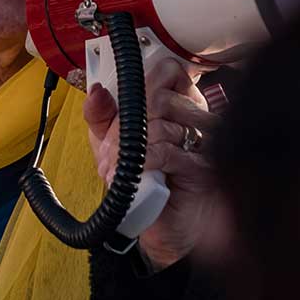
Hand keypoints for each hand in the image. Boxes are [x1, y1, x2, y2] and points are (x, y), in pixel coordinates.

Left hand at [83, 58, 219, 271]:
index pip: (169, 72)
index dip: (142, 86)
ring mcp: (203, 142)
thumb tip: (96, 90)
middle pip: (158, 99)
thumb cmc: (145, 182)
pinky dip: (142, 162)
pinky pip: (168, 151)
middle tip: (108, 151)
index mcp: (180, 105)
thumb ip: (102, 116)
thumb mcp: (113, 145)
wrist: (161, 228)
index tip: (123, 110)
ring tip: (115, 169)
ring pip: (160, 124)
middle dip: (124, 126)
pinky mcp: (202, 168)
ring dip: (128, 149)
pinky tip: (131, 174)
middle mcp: (196, 119)